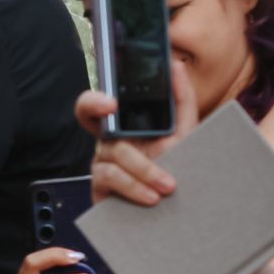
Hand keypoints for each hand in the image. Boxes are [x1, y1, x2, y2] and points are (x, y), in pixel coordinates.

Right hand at [80, 62, 194, 207]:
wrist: (176, 209)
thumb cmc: (177, 168)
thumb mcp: (185, 132)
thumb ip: (181, 99)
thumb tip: (175, 65)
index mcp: (125, 125)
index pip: (97, 103)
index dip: (96, 98)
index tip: (112, 101)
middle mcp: (108, 140)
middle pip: (88, 115)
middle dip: (94, 105)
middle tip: (113, 106)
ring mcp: (101, 163)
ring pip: (115, 153)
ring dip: (145, 170)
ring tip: (168, 186)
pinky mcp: (99, 188)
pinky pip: (111, 178)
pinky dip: (135, 186)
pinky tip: (152, 197)